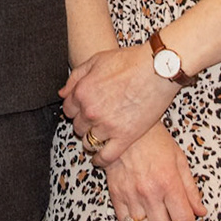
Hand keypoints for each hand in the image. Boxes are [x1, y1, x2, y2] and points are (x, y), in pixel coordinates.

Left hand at [59, 44, 178, 166]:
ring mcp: (107, 126)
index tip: (83, 110)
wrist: (157, 70)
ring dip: (92, 140)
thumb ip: (76, 77)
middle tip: (95, 120)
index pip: (68, 110)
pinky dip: (100, 160)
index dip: (76, 110)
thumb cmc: (129, 62)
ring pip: (89, 142)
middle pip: (78, 127)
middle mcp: (90, 111)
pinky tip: (100, 158)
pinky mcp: (124, 137)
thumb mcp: (96, 60)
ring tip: (99, 136)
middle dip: (84, 124)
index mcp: (82, 92)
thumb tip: (62, 93)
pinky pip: (106, 156)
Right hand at [103, 125, 205, 220]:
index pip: (184, 220)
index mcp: (168, 182)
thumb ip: (190, 188)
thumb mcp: (179, 159)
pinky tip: (143, 218)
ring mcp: (130, 194)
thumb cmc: (154, 139)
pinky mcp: (115, 193)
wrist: (124, 127)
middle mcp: (149, 191)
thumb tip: (200, 212)